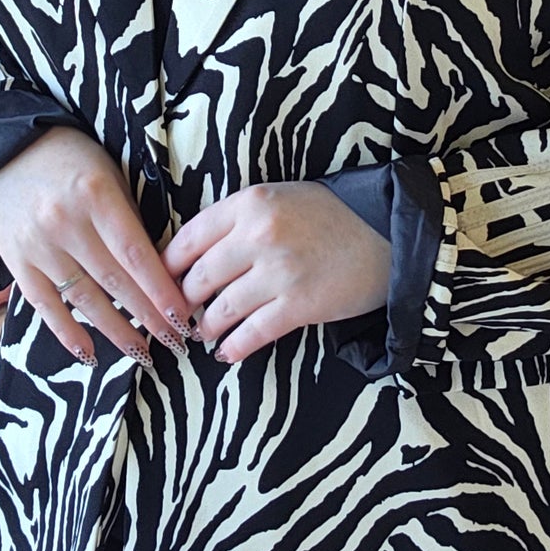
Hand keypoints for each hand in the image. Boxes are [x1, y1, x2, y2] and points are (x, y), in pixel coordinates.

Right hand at [0, 126, 193, 365]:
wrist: (0, 150)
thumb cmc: (68, 157)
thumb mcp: (108, 172)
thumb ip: (130, 217)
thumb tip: (161, 268)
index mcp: (96, 195)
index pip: (136, 255)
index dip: (161, 291)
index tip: (184, 318)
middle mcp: (65, 223)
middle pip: (115, 282)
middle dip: (149, 317)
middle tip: (176, 342)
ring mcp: (38, 246)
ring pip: (85, 299)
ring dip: (116, 332)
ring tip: (143, 353)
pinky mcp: (16, 262)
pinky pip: (45, 306)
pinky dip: (68, 333)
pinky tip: (90, 355)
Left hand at [162, 181, 392, 364]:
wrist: (388, 235)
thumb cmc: (330, 215)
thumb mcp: (279, 198)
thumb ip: (237, 219)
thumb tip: (193, 255)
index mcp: (249, 203)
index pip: (187, 240)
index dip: (167, 267)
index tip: (162, 282)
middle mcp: (259, 235)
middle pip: (198, 279)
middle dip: (184, 302)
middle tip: (182, 313)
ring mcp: (279, 273)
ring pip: (220, 310)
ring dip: (207, 327)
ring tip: (205, 333)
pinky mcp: (300, 306)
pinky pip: (252, 334)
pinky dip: (234, 347)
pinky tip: (227, 352)